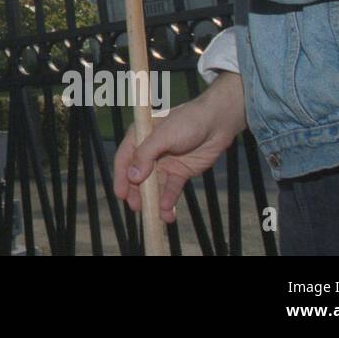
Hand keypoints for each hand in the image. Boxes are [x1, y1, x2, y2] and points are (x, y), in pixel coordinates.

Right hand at [113, 72, 246, 223]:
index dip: (121, 177)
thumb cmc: (188, 121)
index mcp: (141, 137)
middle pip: (138, 176)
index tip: (120, 194)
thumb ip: (146, 155)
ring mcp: (166, 163)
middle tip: (136, 208)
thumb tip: (132, 176)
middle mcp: (150, 152)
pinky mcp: (181, 172)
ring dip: (154, 200)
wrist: (218, 122)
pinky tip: (168, 210)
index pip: (125, 159)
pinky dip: (168, 200)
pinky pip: (172, 188)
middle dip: (136, 193)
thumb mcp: (163, 136)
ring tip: (155, 215)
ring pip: (155, 185)